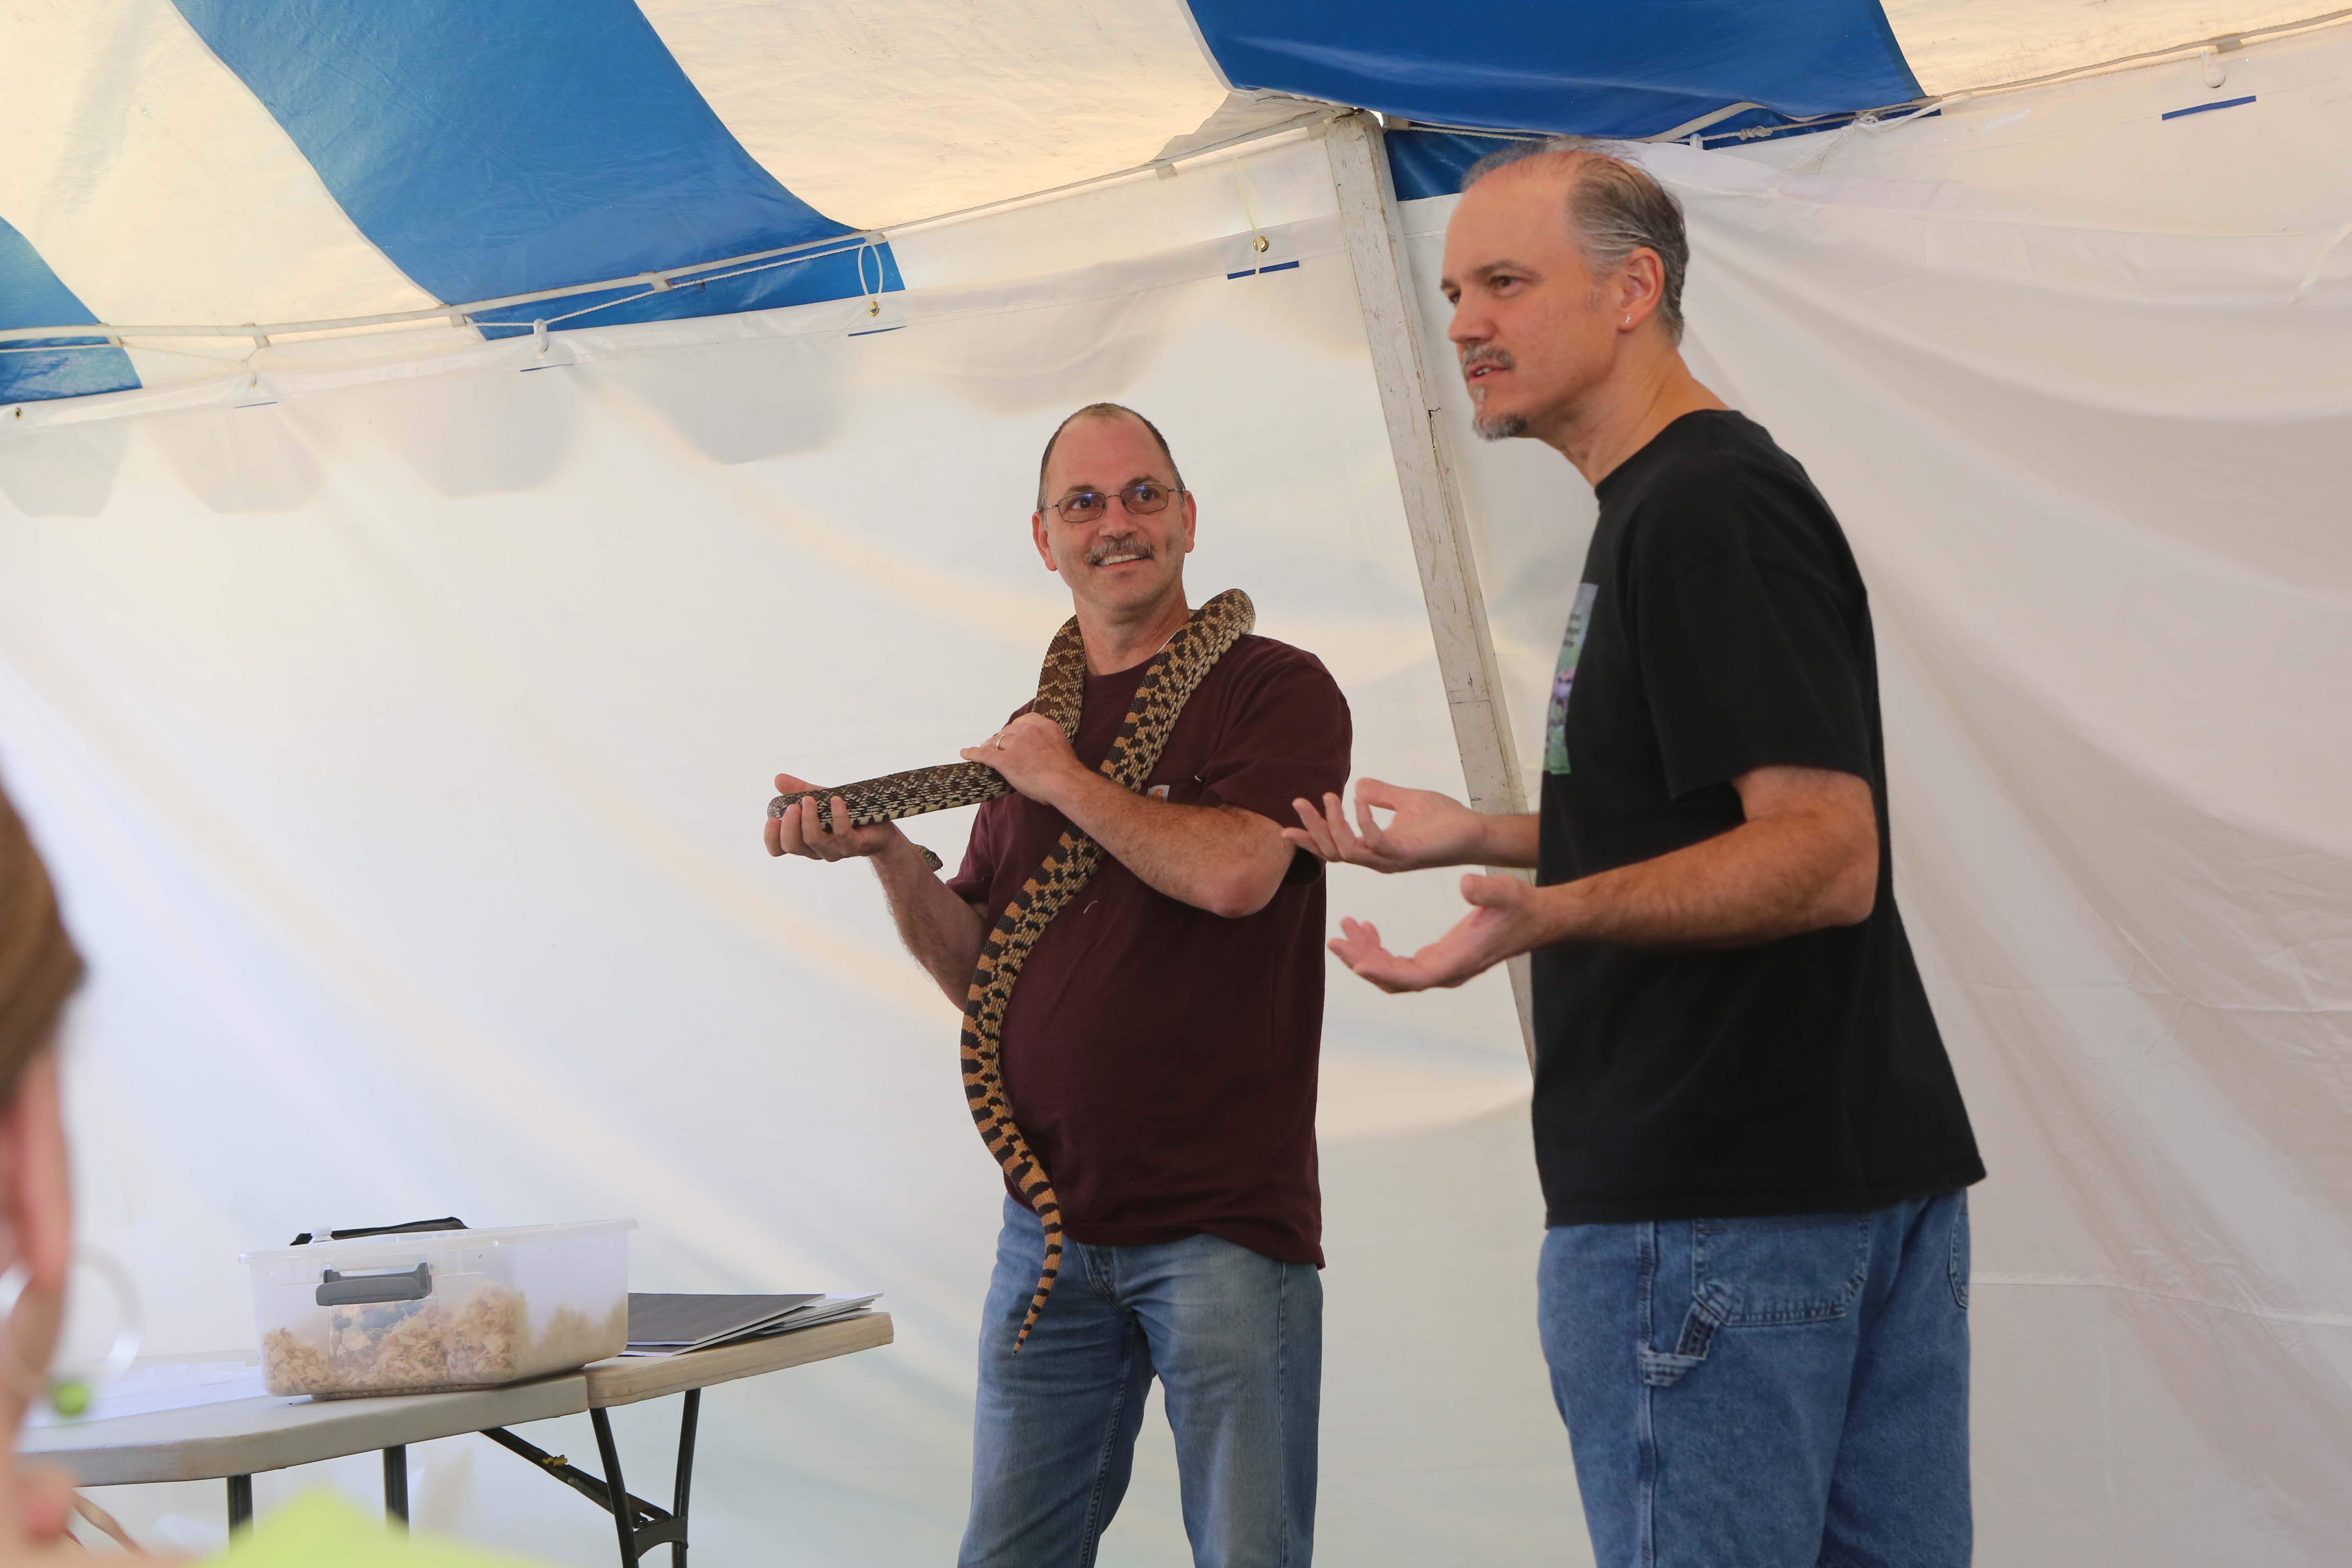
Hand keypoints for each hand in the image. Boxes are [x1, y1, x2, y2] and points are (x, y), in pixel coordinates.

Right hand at [765, 772, 899, 859]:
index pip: (779, 848)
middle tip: (793, 806)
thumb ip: (799, 790)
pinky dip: (838, 815)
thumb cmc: (846, 813)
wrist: (881, 827)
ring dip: (809, 819)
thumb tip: (778, 779)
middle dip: (789, 825)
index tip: (771, 819)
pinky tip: (836, 800)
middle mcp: (816, 849)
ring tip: (809, 800)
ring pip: (814, 841)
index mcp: (804, 840)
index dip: (771, 837)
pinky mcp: (854, 846)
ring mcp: (835, 849)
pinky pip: (842, 833)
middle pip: (792, 846)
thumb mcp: (820, 799)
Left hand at [959, 713, 1086, 806]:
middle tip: (998, 746)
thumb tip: (1041, 750)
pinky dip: (973, 753)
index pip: (1023, 721)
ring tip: (983, 750)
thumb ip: (1047, 742)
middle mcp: (1028, 731)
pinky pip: (984, 754)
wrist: (1066, 782)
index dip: (1015, 730)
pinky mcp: (1005, 760)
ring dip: (989, 746)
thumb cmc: (1067, 771)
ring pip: (995, 741)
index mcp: (1043, 725)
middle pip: (1007, 731)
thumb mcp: (1060, 746)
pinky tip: (965, 753)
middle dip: (1002, 739)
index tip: (1012, 735)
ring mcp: (1015, 745)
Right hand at [1285, 778, 1486, 873]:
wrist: (1474, 831)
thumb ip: (1381, 795)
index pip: (1334, 848)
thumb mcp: (1405, 801)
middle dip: (1312, 829)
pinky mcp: (1406, 855)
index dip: (1310, 839)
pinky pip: (1375, 842)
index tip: (1286, 827)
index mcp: (1375, 849)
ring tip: (1328, 797)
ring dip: (1333, 824)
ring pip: (1348, 850)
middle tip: (1299, 801)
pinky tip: (1358, 801)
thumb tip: (1358, 786)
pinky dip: (1363, 822)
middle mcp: (1378, 859)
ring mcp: (1391, 859)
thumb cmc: (1444, 820)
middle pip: (1333, 852)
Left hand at [1328, 872, 1546, 990]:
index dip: (1384, 972)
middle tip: (1335, 938)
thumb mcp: (1507, 892)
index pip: (1413, 977)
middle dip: (1362, 961)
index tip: (1357, 962)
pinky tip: (1366, 927)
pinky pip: (1400, 962)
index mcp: (1457, 960)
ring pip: (1393, 972)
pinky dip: (1379, 948)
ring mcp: (1441, 966)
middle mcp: (1445, 970)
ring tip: (1345, 927)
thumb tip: (1465, 884)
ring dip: (1366, 953)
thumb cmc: (1521, 907)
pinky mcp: (1438, 958)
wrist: (1536, 919)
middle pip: (1394, 979)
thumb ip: (1486, 890)